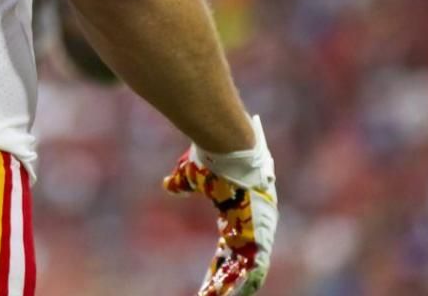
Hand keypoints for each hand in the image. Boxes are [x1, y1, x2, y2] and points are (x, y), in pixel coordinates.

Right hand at [162, 116, 277, 295]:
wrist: (229, 146)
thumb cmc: (211, 156)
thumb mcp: (191, 174)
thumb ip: (182, 183)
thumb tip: (169, 184)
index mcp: (237, 215)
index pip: (228, 250)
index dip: (220, 268)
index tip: (211, 283)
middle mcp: (251, 226)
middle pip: (237, 263)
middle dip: (224, 282)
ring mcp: (257, 229)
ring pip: (246, 269)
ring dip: (230, 286)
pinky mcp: (258, 231)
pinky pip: (252, 266)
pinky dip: (241, 282)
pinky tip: (230, 294)